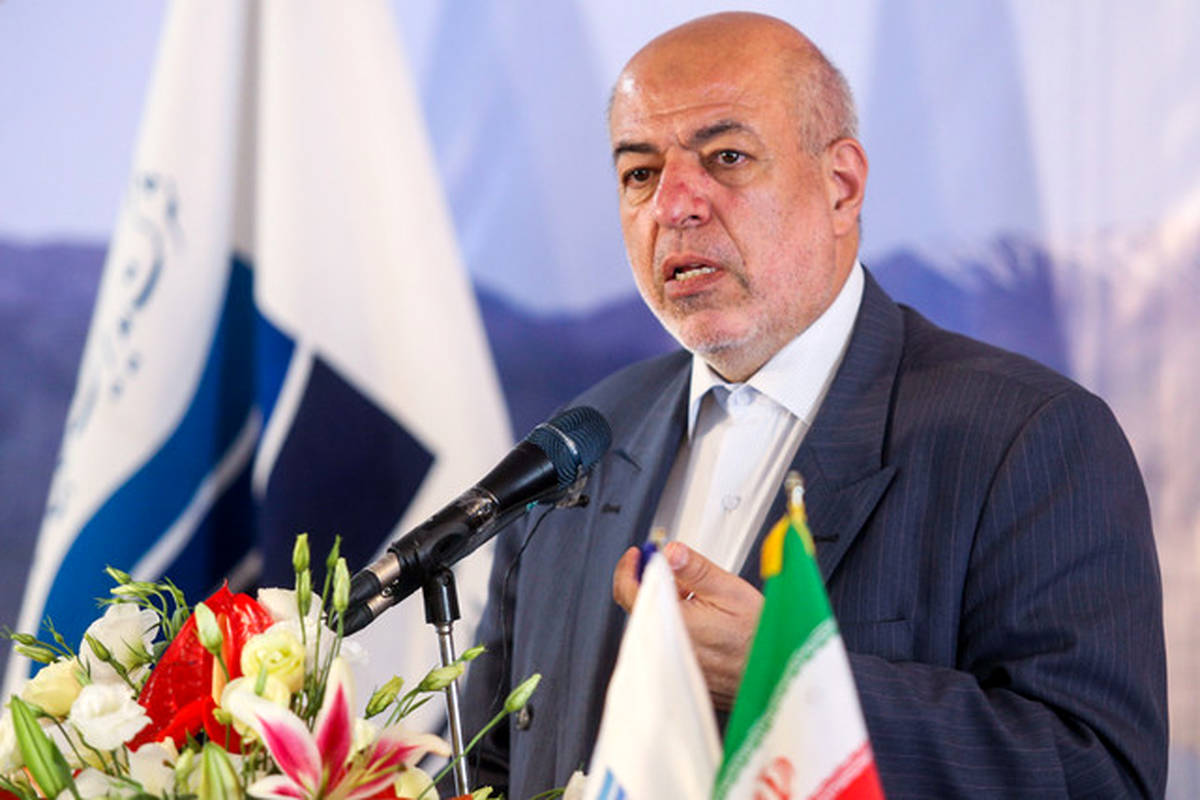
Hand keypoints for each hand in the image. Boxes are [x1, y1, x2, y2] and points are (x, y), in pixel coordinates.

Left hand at [613, 541, 762, 709]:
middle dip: (649, 582)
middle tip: (666, 567)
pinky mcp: (682, 671)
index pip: (631, 593)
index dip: (630, 568)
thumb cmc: (759, 635)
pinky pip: (666, 642)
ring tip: (692, 594)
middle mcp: (669, 647)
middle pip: (640, 608)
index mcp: (676, 624)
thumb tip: (671, 552)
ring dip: (663, 603)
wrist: (778, 672)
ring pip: (653, 625)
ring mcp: (673, 662)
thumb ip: (696, 570)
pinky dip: (674, 624)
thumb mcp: (731, 591)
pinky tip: (698, 618)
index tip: (637, 555)